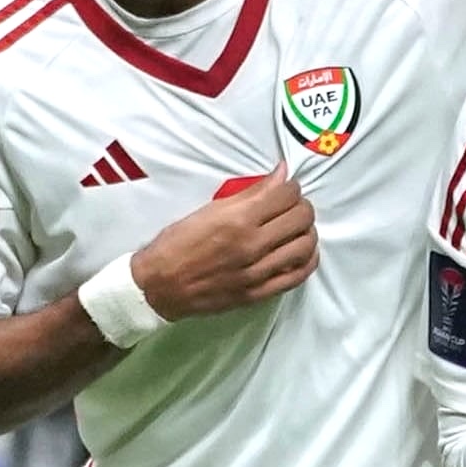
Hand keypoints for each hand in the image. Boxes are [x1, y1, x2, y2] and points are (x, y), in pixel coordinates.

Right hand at [127, 165, 319, 319]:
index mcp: (237, 220)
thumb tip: (280, 174)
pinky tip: (303, 251)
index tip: (287, 187)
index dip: (291, 186)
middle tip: (293, 205)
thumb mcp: (208, 210)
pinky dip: (307, 259)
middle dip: (302, 206)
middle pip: (301, 217)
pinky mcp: (259, 292)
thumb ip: (249, 193)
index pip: (286, 194)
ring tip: (297, 227)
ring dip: (307, 231)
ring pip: (305, 245)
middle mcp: (252, 245)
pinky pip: (298, 275)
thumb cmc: (176, 245)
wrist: (158, 286)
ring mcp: (257, 271)